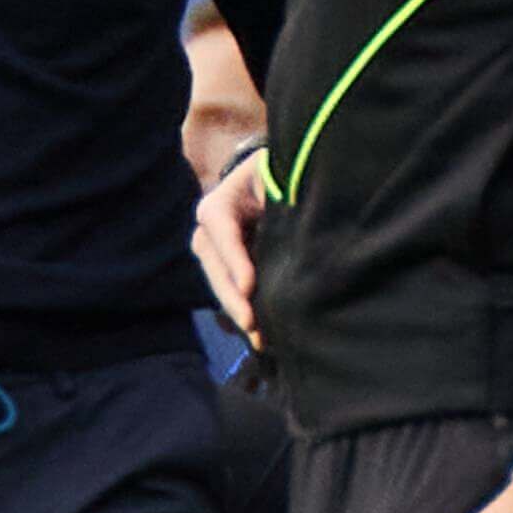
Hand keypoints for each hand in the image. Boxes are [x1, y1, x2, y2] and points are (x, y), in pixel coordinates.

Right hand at [192, 147, 266, 346]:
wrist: (276, 180)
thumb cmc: (281, 174)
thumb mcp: (278, 177)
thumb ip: (282, 197)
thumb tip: (303, 222)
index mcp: (220, 202)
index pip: (221, 229)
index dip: (235, 259)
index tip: (250, 286)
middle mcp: (210, 229)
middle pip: (215, 264)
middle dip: (232, 296)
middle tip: (251, 324)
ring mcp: (215, 250)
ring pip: (221, 283)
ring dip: (238, 310)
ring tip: (259, 338)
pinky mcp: (229, 268)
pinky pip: (232, 291)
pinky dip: (246, 312)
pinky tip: (262, 337)